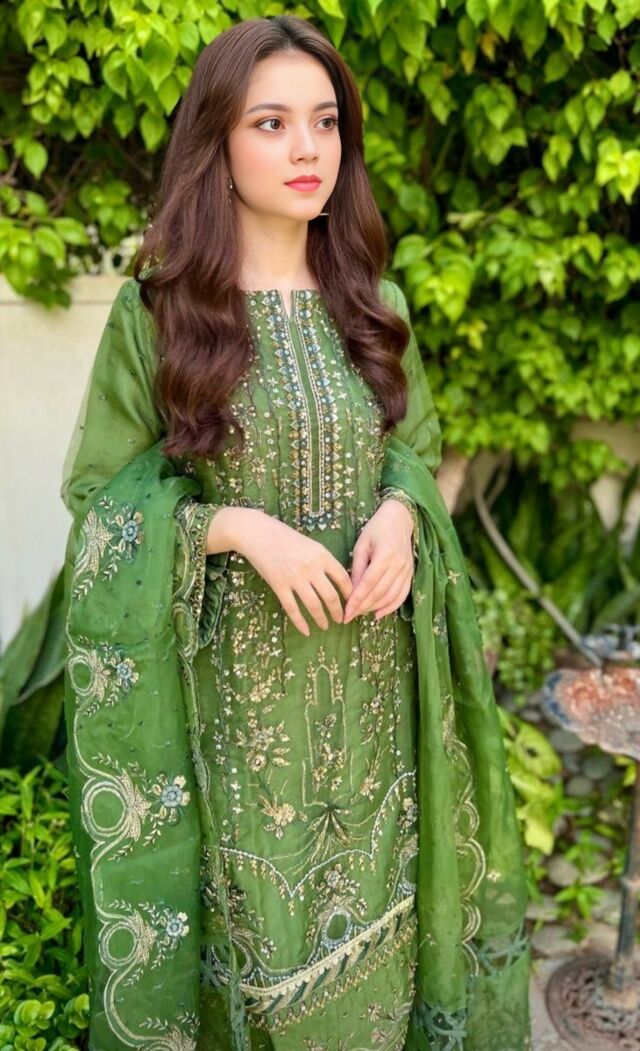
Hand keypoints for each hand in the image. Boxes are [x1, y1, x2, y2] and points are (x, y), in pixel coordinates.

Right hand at [230, 509, 352, 636]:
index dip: (350, 593)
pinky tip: (306, 630)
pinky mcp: (279, 586)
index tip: (352, 602)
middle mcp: (311, 567)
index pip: (343, 578)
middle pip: (331, 596)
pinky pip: (292, 609)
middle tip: (341, 619)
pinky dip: (300, 622)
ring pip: (313, 605)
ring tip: (325, 626)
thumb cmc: (285, 537)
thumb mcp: (310, 544)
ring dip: (321, 619)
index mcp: (322, 555)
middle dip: (338, 611)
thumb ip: (323, 560)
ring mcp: (294, 578)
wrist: (258, 533)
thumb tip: (338, 580)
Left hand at [343, 500, 414, 622]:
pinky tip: (377, 614)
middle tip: (349, 616)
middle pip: (380, 592)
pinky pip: (402, 595)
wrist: (399, 520)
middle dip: (363, 607)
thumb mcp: (361, 545)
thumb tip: (350, 591)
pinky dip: (390, 607)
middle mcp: (399, 564)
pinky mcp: (410, 575)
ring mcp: (407, 570)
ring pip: (390, 596)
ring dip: (374, 608)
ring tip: (359, 614)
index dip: (357, 599)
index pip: (369, 582)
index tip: (346, 610)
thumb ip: (357, 568)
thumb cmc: (376, 530)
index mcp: (385, 553)